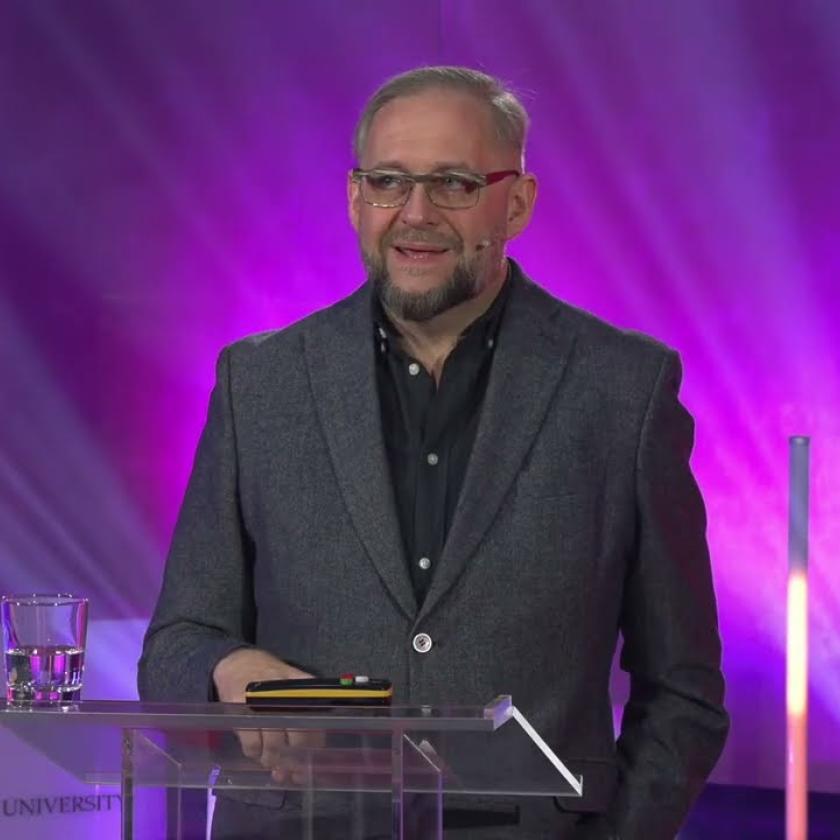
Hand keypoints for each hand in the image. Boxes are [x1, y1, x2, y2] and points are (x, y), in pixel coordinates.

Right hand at [213, 648, 323, 782]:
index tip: (310, 767)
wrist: (237, 662)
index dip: (314, 750)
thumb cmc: (270, 676)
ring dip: (274, 761)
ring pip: (273, 747)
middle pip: (296, 740)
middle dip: (294, 761)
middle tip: (289, 774)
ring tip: (273, 766)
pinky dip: (255, 754)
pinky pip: (251, 744)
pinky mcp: (242, 711)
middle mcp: (285, 697)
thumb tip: (320, 742)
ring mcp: (263, 705)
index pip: (316, 726)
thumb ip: (308, 706)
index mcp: (303, 691)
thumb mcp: (294, 682)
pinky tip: (257, 752)